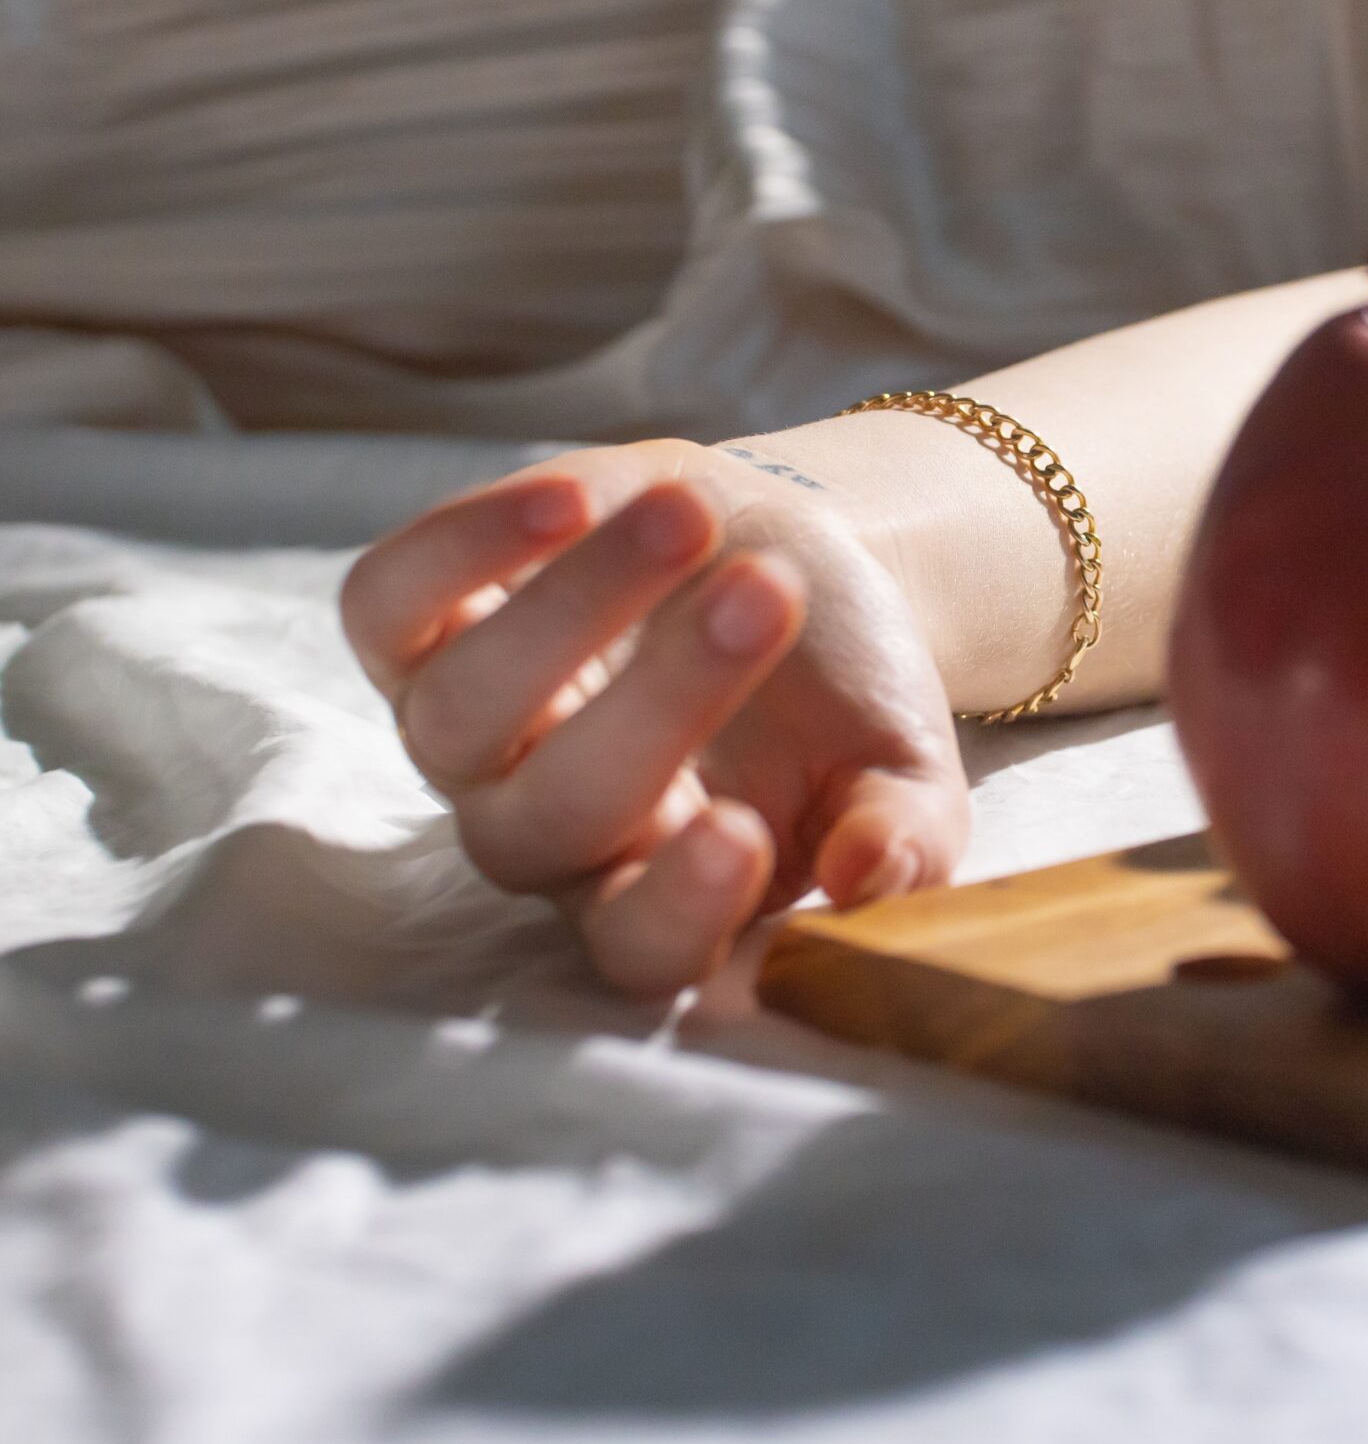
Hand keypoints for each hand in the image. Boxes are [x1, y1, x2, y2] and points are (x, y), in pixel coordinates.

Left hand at [340, 439, 970, 994]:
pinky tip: (571, 498)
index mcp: (669, 894)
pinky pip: (389, 603)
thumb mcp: (902, 769)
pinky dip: (463, 548)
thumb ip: (902, 842)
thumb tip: (869, 882)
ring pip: (456, 712)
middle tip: (767, 597)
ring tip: (693, 515)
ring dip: (575, 605)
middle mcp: (548, 836)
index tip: (745, 834)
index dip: (676, 907)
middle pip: (552, 817)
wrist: (781, 563)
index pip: (642, 945)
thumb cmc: (841, 698)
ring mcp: (469, 738)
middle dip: (660, 701)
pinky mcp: (418, 629)